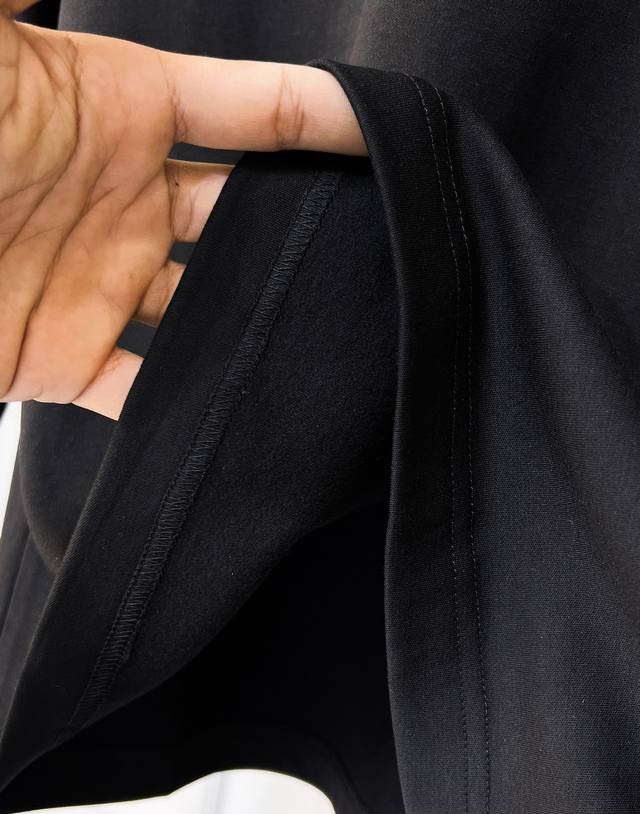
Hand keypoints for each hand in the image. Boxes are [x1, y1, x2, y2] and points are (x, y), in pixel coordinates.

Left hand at [0, 0, 365, 419]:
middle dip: (307, 230)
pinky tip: (239, 410)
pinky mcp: (62, 359)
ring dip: (260, 324)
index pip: (245, 109)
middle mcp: (122, 201)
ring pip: (208, 310)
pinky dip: (185, 406)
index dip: (317, 115)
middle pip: (246, 217)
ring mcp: (98, 284)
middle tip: (377, 253)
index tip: (390, 130)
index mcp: (114, 110)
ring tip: (330, 344)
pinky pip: (143, 388)